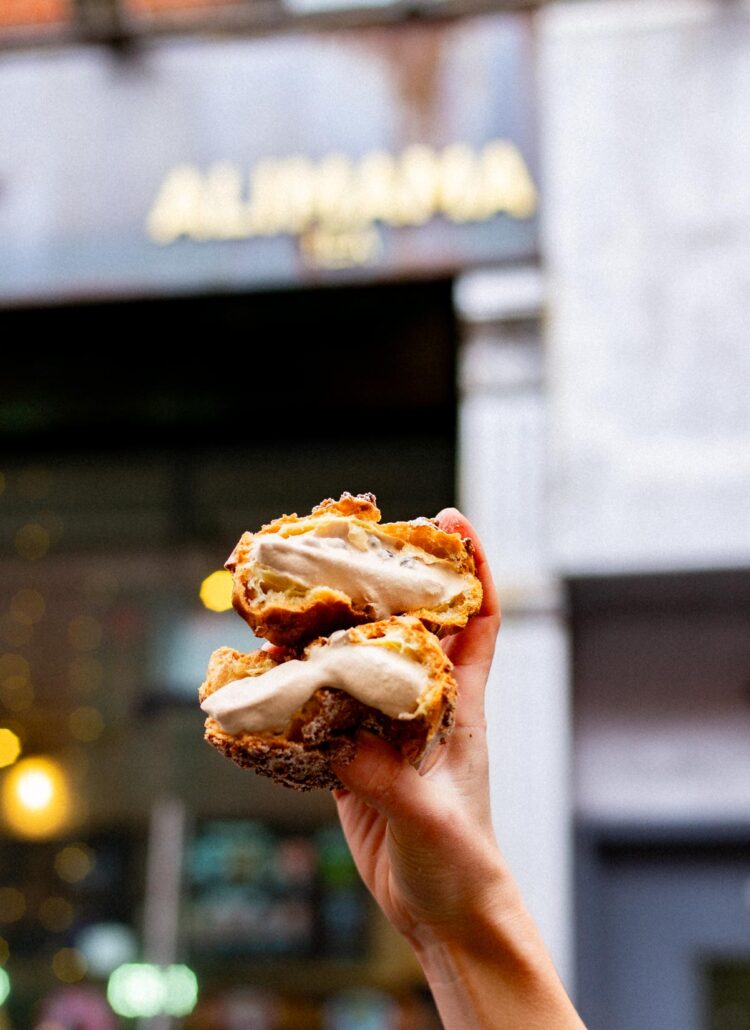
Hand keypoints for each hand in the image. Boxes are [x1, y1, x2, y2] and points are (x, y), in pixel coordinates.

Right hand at [331, 507, 504, 948]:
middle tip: (349, 547)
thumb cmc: (463, 865)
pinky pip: (326, 715)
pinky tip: (272, 677)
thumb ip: (386, 778)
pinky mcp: (355, 762)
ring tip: (297, 601)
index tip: (451, 521)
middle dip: (388, 583)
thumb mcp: (430, 818)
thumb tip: (337, 739)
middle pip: (409, 626)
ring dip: (334, 634)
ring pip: (362, 664)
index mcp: (460, 706)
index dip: (473, 567)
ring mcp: (387, 732)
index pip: (479, 620)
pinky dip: (301, 693)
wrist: (446, 917)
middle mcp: (424, 707)